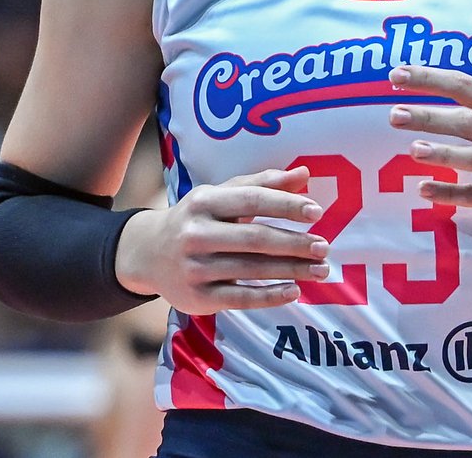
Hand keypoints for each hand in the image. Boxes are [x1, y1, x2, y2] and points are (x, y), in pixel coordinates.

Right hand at [115, 166, 329, 314]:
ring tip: (321, 270)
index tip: (317, 212)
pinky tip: (294, 291)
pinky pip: (240, 298)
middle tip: (324, 248)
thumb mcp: (222, 195)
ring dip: (290, 270)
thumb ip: (262, 184)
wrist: (147, 253)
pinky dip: (270, 296)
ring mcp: (195, 267)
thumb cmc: (197, 219)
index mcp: (203, 201)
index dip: (285, 205)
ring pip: (251, 269)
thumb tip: (305, 174)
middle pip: (254, 238)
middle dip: (294, 243)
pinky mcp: (197, 297)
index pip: (251, 200)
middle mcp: (196, 234)